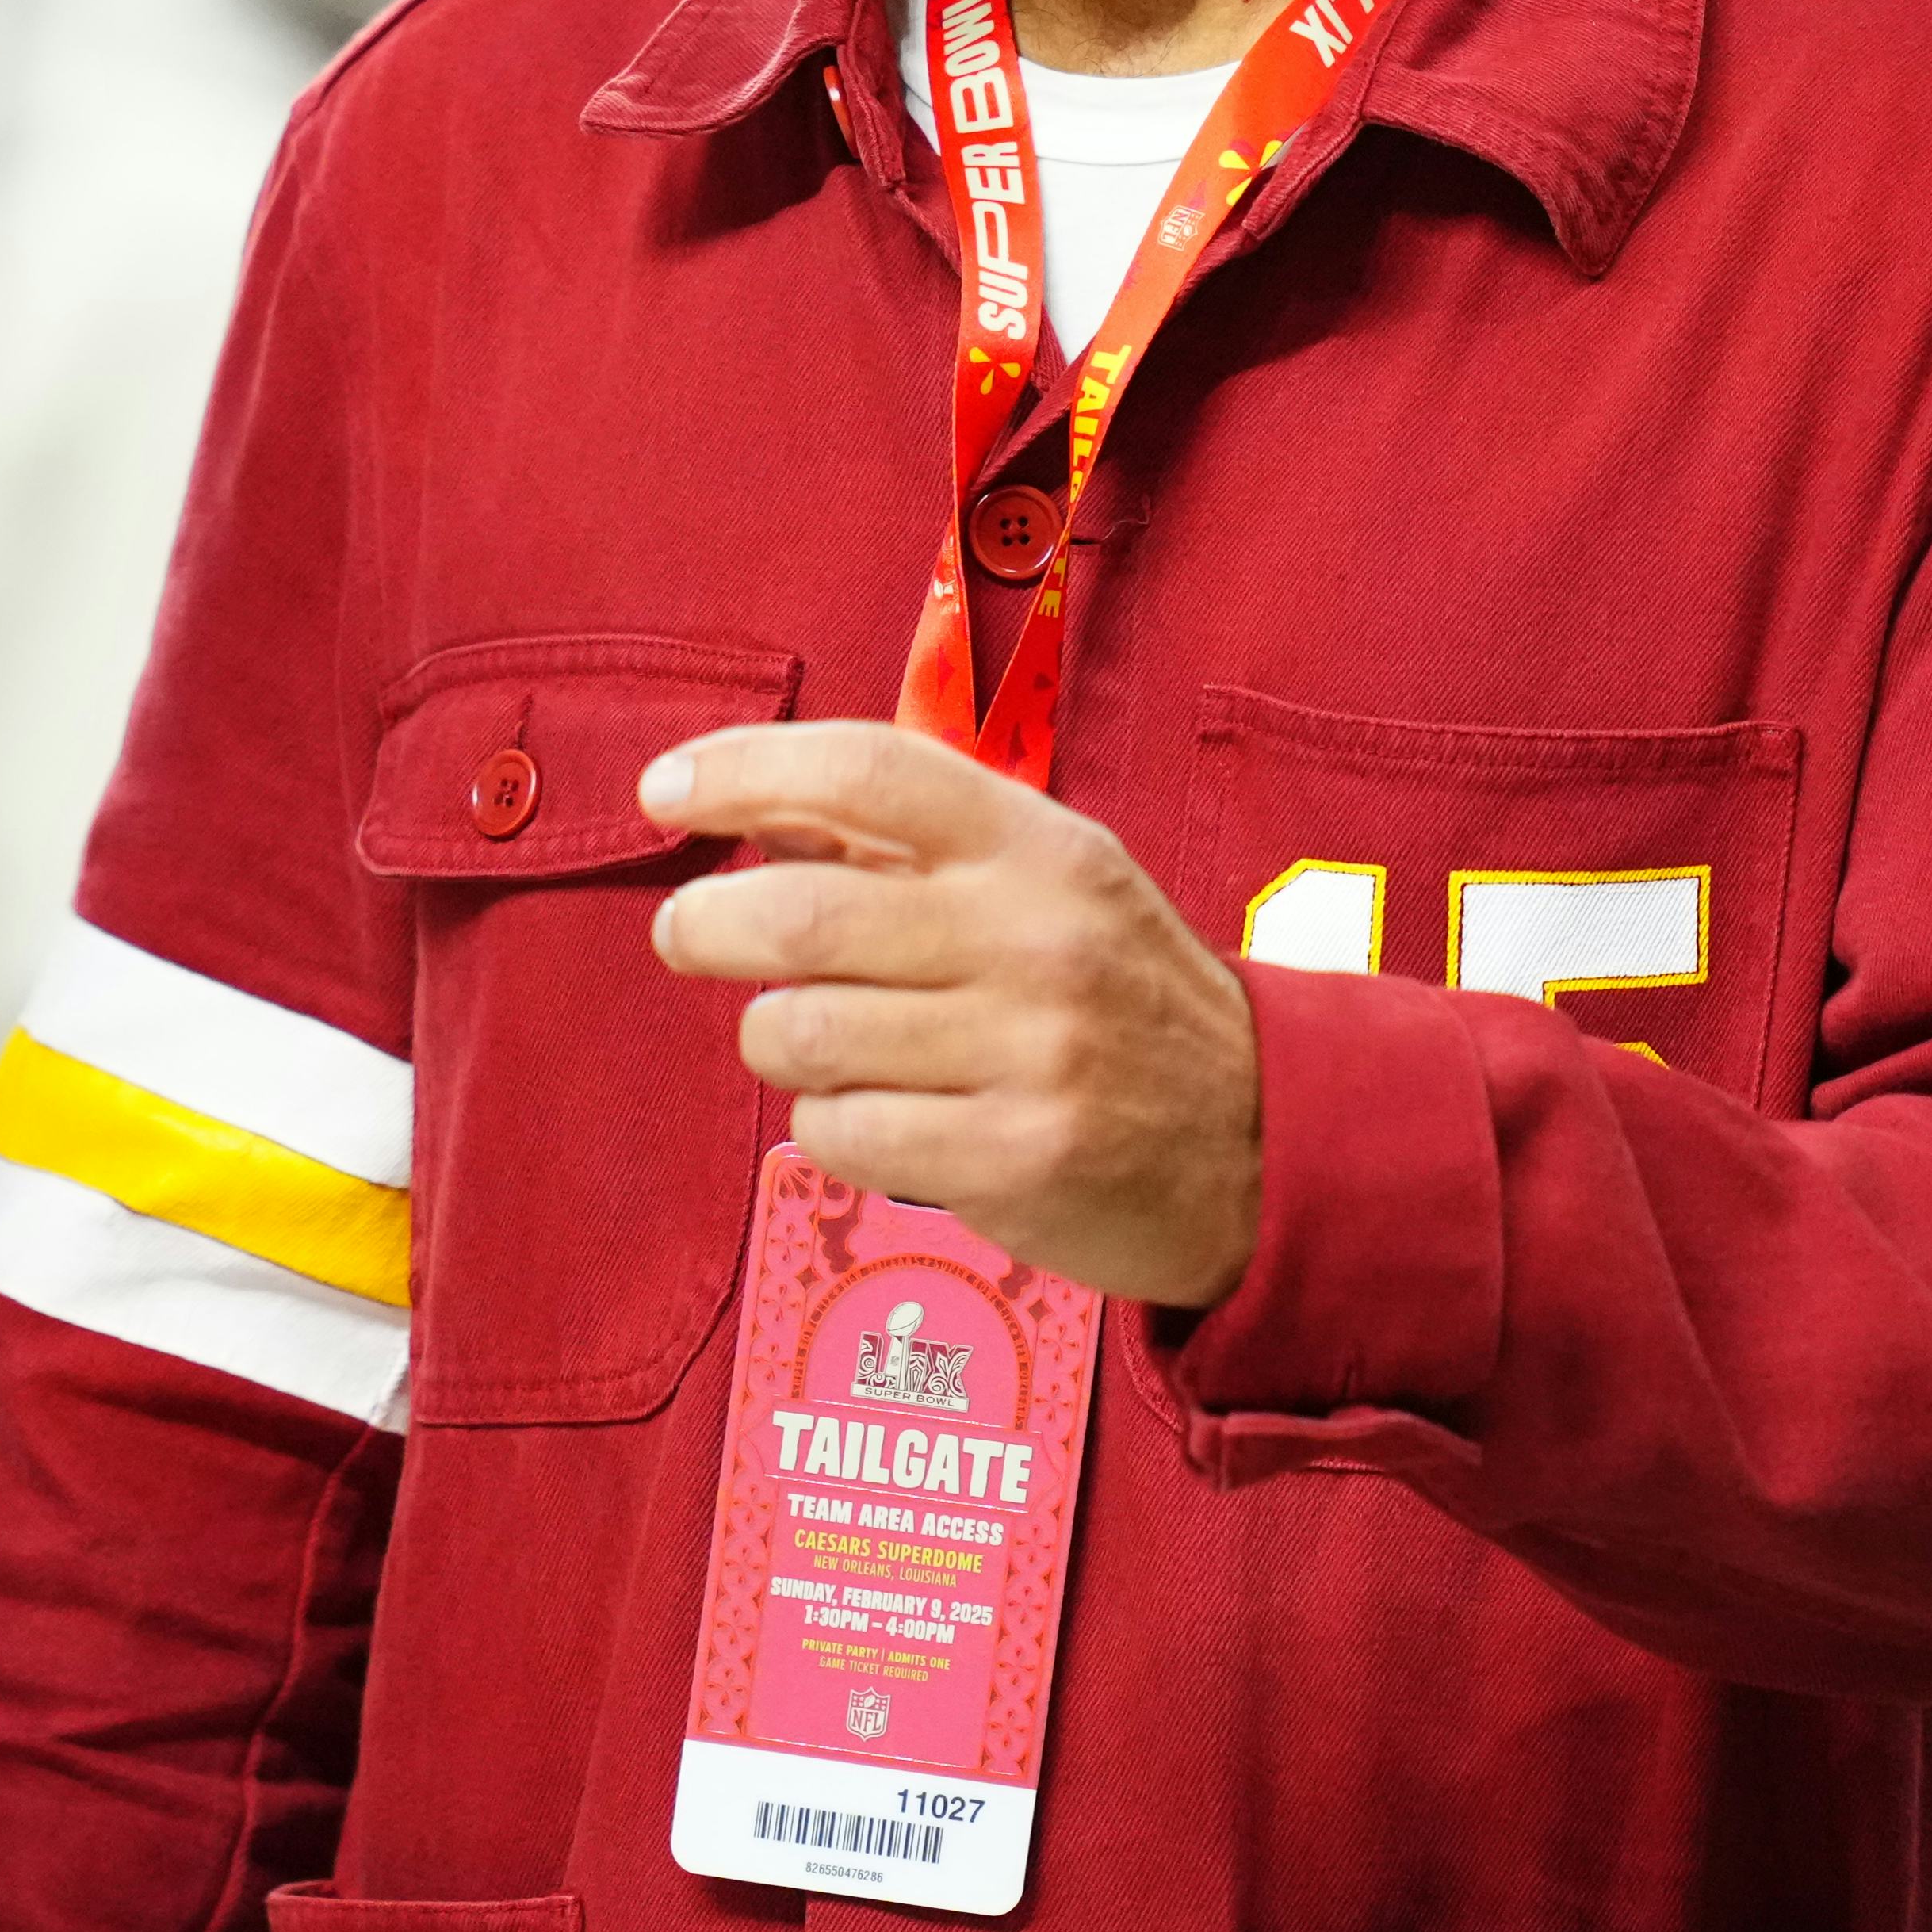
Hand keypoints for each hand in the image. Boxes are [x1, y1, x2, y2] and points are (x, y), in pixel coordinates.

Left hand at [642, 721, 1261, 1306]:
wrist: (1264, 1138)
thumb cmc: (1120, 998)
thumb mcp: (1050, 883)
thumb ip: (913, 846)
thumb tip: (754, 816)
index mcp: (1039, 847)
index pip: (868, 771)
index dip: (745, 770)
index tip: (667, 789)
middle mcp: (1036, 939)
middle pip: (799, 916)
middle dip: (704, 927)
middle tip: (686, 934)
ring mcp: (1028, 1054)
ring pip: (801, 1036)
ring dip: (776, 1040)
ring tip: (815, 1040)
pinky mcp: (1013, 1161)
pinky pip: (840, 1134)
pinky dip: (831, 1125)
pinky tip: (883, 1115)